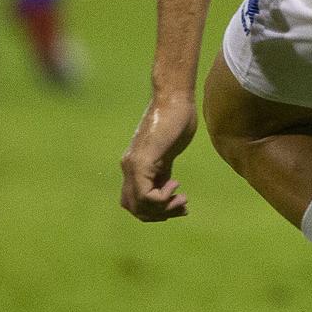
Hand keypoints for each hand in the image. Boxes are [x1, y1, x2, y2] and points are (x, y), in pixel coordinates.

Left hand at [121, 94, 196, 220]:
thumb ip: (163, 166)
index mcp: (135, 166)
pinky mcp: (143, 161)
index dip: (155, 209)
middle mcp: (129, 167)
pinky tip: (177, 186)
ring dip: (162, 209)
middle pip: (133, 207)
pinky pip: (146, 194)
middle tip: (182, 206)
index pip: (134, 201)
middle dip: (159, 214)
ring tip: (182, 200)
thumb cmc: (176, 118)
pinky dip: (162, 198)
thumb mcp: (168, 149)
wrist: (174, 98)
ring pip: (138, 205)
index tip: (179, 200)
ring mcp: (134, 165)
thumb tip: (167, 181)